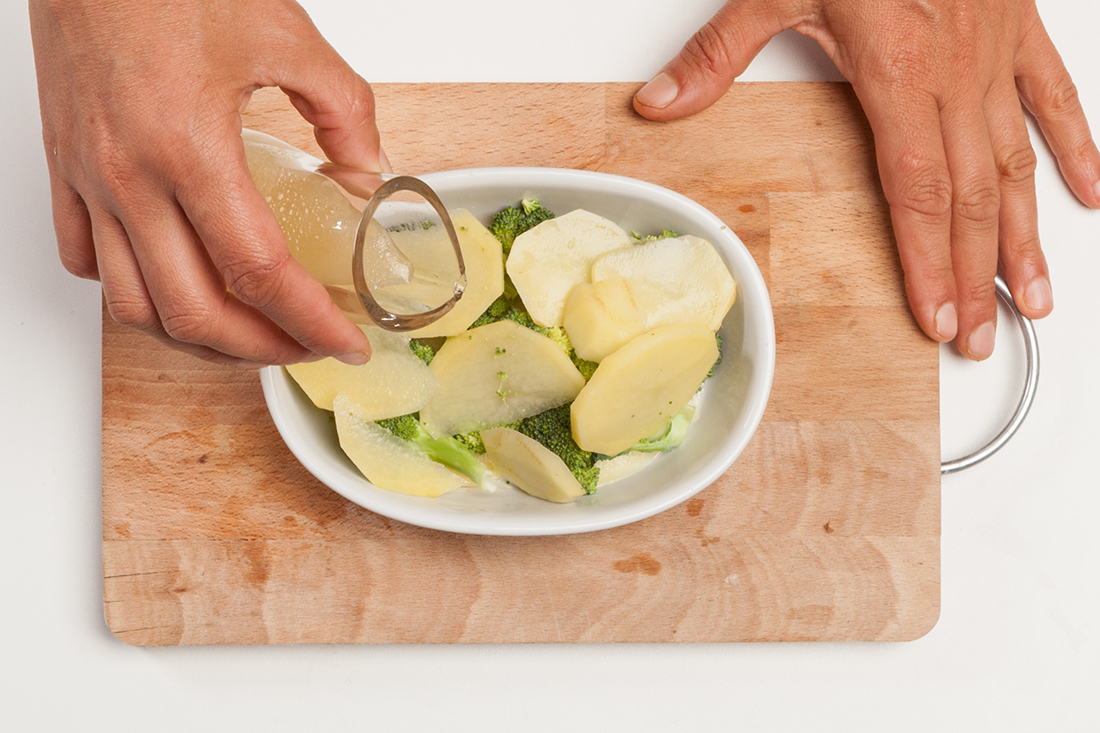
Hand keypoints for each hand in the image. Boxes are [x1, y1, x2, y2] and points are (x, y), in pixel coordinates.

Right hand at [30, 0, 384, 366]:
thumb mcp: (285, 35)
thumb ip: (342, 110)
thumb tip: (368, 170)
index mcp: (190, 146)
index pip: (260, 271)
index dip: (311, 321)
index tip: (345, 341)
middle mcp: (129, 175)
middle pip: (195, 312)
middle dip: (261, 350)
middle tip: (305, 347)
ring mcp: (89, 177)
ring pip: (133, 304)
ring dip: (197, 338)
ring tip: (247, 334)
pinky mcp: (63, 167)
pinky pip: (85, 260)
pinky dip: (132, 292)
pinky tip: (172, 284)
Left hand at [634, 0, 1099, 359]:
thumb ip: (718, 54)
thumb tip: (660, 103)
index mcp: (897, 73)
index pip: (917, 193)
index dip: (930, 262)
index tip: (937, 317)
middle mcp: (955, 73)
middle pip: (971, 197)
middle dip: (975, 276)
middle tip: (979, 338)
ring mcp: (993, 53)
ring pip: (1018, 163)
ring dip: (1025, 236)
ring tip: (1032, 298)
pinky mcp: (1016, 28)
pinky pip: (1053, 98)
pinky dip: (1074, 147)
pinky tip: (1085, 195)